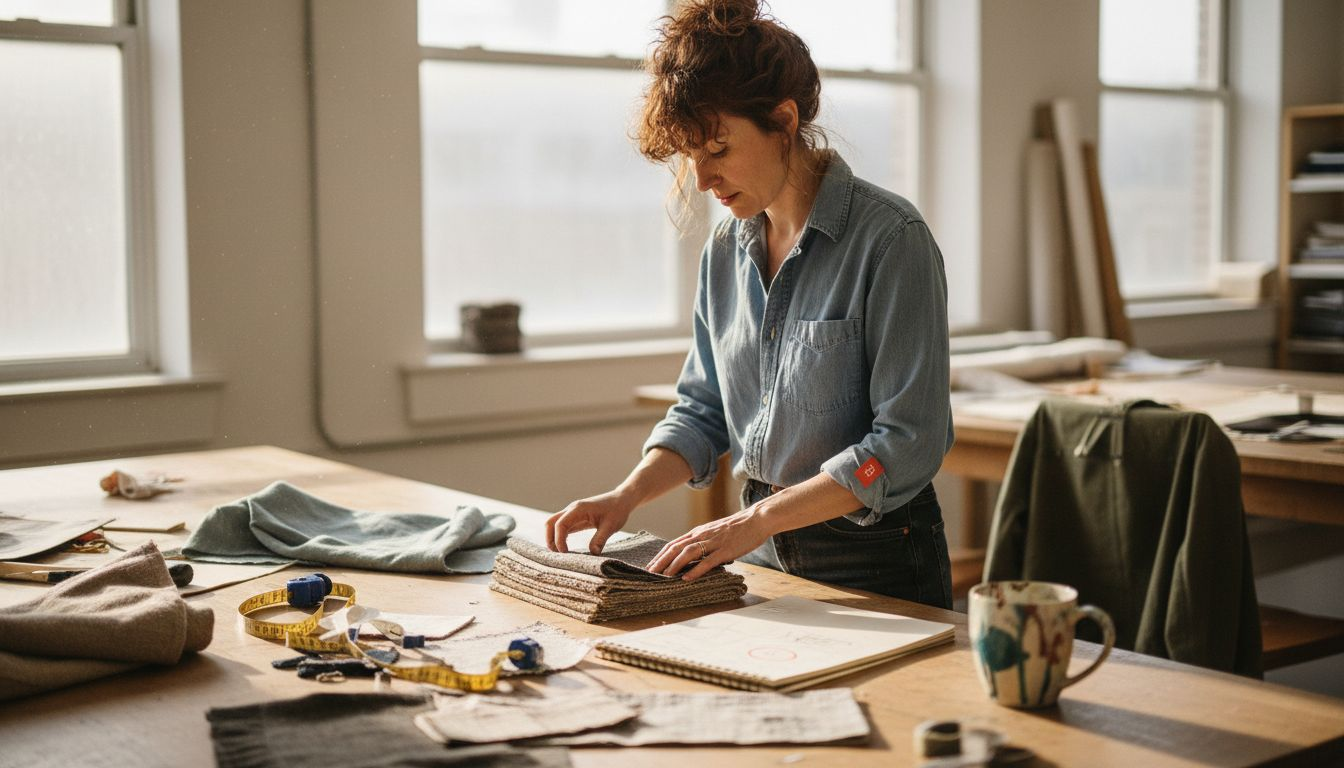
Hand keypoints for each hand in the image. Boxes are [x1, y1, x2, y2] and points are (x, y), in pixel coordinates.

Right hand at [546, 490, 633, 553]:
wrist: (621, 500)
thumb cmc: (617, 510)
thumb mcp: (611, 526)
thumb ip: (600, 539)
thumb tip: (593, 553)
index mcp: (579, 509)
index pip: (560, 524)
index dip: (559, 540)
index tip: (565, 553)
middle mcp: (572, 509)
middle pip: (550, 523)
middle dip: (550, 539)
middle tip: (557, 555)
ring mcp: (572, 513)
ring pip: (554, 524)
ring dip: (553, 538)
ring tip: (560, 554)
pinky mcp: (575, 518)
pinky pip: (562, 527)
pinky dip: (559, 537)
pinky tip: (565, 548)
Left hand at [647, 505, 771, 580]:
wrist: (757, 519)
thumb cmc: (738, 528)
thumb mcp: (715, 532)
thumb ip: (703, 542)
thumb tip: (693, 556)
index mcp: (699, 531)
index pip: (673, 543)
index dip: (660, 555)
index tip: (650, 566)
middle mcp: (702, 535)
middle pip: (676, 548)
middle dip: (661, 561)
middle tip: (649, 573)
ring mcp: (714, 542)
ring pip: (688, 553)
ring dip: (673, 565)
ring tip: (663, 577)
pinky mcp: (725, 550)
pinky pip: (707, 561)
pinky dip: (695, 570)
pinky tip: (686, 578)